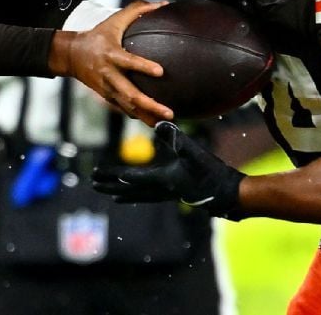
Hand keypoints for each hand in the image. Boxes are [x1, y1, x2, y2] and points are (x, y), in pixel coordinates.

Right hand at [52, 0, 173, 124]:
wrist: (71, 54)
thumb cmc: (97, 35)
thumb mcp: (114, 20)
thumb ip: (137, 10)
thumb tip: (162, 3)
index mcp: (111, 55)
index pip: (128, 62)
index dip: (143, 66)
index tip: (160, 71)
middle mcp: (109, 74)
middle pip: (130, 93)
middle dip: (149, 105)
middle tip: (168, 112)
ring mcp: (107, 88)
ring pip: (127, 106)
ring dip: (146, 116)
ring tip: (164, 124)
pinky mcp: (106, 96)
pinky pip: (123, 108)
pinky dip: (137, 115)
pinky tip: (152, 122)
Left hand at [92, 121, 246, 218]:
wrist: (228, 193)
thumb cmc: (211, 172)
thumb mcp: (194, 151)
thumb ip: (176, 139)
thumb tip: (158, 124)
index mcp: (163, 180)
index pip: (132, 177)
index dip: (114, 175)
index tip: (96, 173)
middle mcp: (161, 190)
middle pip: (129, 189)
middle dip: (110, 185)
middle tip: (91, 183)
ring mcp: (167, 194)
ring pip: (138, 195)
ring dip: (121, 192)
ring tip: (107, 193)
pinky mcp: (174, 194)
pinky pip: (148, 196)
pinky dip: (137, 195)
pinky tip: (135, 194)